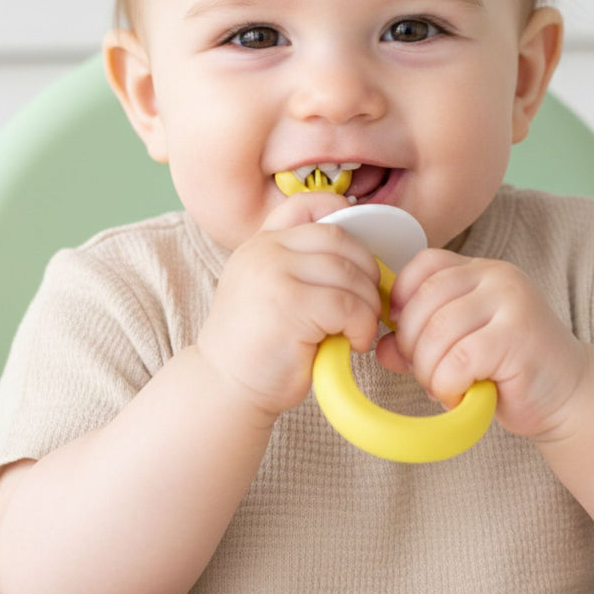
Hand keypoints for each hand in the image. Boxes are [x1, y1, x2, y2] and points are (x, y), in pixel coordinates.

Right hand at [198, 193, 382, 423]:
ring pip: (349, 273)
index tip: (360, 251)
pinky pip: (348, 305)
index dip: (344, 215)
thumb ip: (300, 266)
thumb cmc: (259, 346)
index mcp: (261, 243)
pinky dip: (362, 325)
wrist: (225, 388)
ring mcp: (274, 273)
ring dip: (368, 304)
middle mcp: (265, 251)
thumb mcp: (270, 290)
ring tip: (360, 328)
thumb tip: (364, 257)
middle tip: (369, 303)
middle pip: (340, 239)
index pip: (308, 205)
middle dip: (367, 271)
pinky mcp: (290, 304)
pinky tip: (354, 342)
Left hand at [377, 250, 586, 440]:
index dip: (402, 297)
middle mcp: (498, 278)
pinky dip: (448, 384)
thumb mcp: (456, 348)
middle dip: (412, 345)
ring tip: (446, 386)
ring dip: (429, 370)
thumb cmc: (509, 371)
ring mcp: (512, 303)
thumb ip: (419, 342)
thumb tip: (381, 347)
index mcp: (481, 271)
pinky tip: (462, 394)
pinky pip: (460, 359)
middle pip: (424, 300)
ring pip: (438, 332)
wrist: (569, 397)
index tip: (402, 332)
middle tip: (426, 373)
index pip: (425, 264)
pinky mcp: (518, 337)